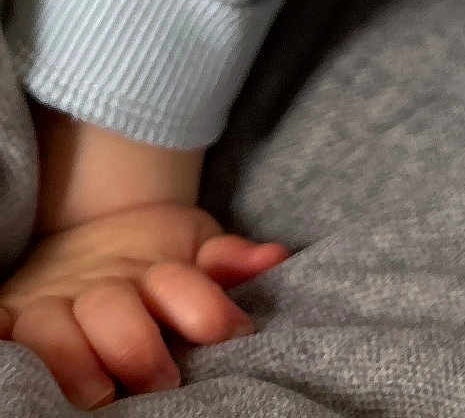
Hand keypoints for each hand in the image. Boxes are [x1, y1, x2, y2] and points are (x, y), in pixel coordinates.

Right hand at [0, 201, 287, 407]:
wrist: (94, 231)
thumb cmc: (157, 258)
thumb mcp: (196, 247)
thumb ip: (229, 260)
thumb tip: (275, 257)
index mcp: (150, 269)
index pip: (177, 283)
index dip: (206, 307)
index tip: (233, 336)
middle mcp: (98, 287)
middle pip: (112, 309)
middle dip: (136, 344)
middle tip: (164, 383)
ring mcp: (50, 304)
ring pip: (49, 326)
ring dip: (69, 358)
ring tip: (96, 395)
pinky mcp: (11, 315)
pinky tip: (5, 364)